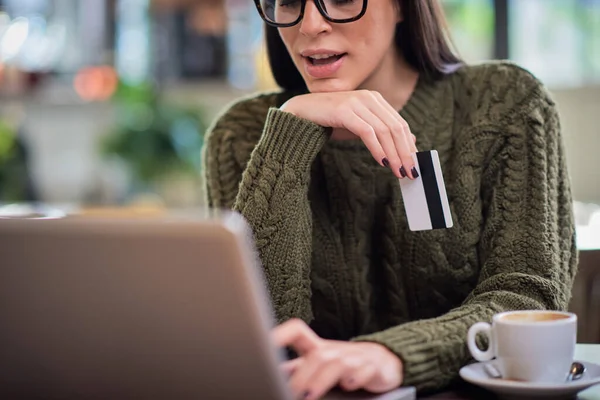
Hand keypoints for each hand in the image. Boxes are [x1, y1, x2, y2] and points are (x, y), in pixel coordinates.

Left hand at [272, 319, 402, 399]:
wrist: (383, 361)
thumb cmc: (343, 363)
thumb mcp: (317, 364)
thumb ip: (295, 368)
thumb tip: (270, 372)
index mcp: (316, 348)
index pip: (297, 331)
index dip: (281, 334)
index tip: (264, 343)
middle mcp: (334, 351)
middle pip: (316, 355)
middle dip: (302, 375)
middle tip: (289, 391)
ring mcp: (354, 358)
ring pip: (336, 363)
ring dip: (322, 379)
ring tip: (309, 394)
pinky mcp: (373, 368)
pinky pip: (365, 370)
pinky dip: (357, 377)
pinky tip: (349, 385)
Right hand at [281, 91, 417, 178]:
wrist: (300, 113)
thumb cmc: (330, 121)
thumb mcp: (359, 127)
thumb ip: (381, 132)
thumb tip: (410, 141)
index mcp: (375, 99)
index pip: (400, 123)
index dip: (409, 145)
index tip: (414, 164)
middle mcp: (369, 98)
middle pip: (396, 127)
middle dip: (404, 152)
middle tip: (409, 171)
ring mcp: (357, 102)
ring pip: (384, 130)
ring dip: (393, 154)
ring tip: (397, 170)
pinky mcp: (345, 110)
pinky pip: (367, 132)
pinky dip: (377, 148)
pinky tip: (382, 162)